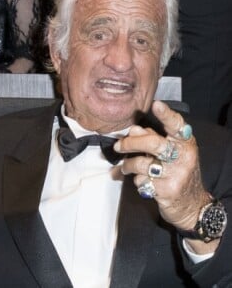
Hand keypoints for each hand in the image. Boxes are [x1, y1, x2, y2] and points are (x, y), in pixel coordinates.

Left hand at [116, 101, 214, 252]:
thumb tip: (134, 129)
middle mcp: (184, 157)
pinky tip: (141, 181)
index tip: (156, 104)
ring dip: (128, 165)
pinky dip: (136, 180)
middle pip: (153, 143)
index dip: (166, 114)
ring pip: (142, 164)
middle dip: (130, 143)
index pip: (177, 125)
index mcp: (185, 143)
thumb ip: (152, 138)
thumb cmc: (177, 171)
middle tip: (118, 146)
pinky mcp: (167, 191)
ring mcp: (176, 175)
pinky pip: (142, 180)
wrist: (191, 205)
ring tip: (126, 166)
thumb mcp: (171, 153)